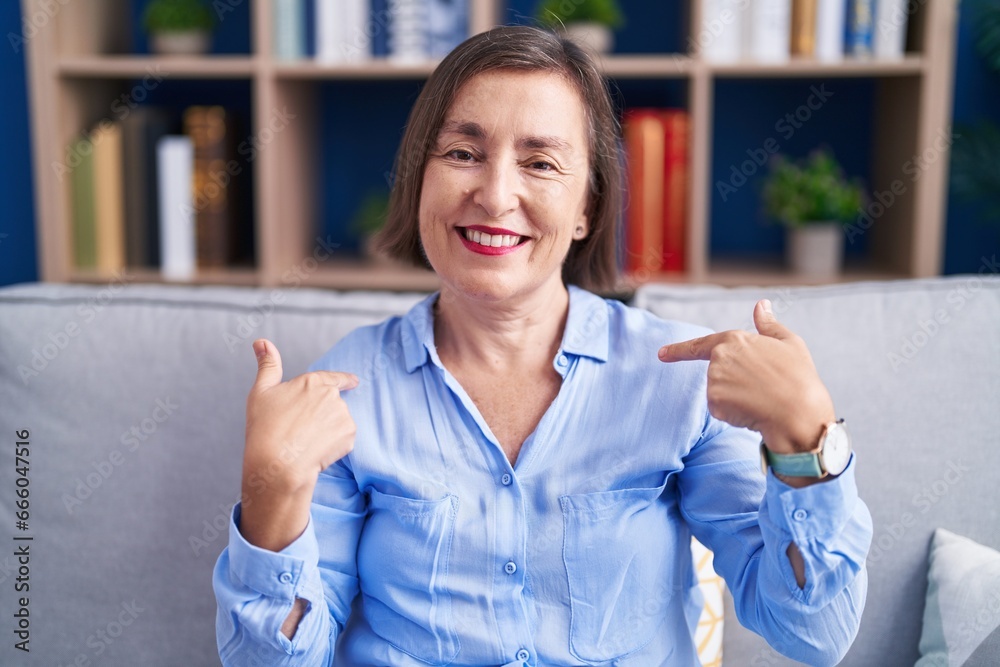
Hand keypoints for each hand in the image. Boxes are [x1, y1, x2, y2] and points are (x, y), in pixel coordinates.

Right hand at [244, 338, 358, 494]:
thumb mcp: (261, 392)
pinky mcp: (349, 434)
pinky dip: (334, 445)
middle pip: (332, 405)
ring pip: (338, 422)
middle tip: (301, 431)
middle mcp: (331, 395)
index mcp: (312, 381)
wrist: (278, 464)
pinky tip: (317, 450)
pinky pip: (344, 439)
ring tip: (306, 441)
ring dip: (328, 430)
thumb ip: (268, 365)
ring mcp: (342, 414)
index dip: (345, 380)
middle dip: (322, 416)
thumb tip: (261, 341)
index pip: (335, 378)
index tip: (354, 382)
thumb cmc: (264, 428)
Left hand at [657, 299, 834, 454]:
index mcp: (734, 340)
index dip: (678, 351)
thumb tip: (761, 304)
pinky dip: (734, 414)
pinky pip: (721, 410)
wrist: (800, 412)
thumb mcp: (789, 343)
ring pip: (719, 393)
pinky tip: (753, 411)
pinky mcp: (714, 402)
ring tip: (761, 398)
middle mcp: (719, 358)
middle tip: (762, 388)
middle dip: (734, 384)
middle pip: (717, 375)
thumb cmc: (799, 377)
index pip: (699, 345)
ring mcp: (714, 380)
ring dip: (735, 399)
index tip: (661, 354)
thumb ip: (769, 325)